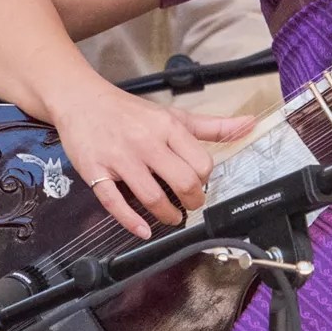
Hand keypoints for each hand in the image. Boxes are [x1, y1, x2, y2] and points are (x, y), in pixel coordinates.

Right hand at [44, 79, 257, 238]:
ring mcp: (119, 158)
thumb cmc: (130, 112)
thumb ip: (211, 126)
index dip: (205, 180)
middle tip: (189, 205)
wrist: (82, 101)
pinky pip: (114, 203)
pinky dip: (131, 222)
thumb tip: (250, 124)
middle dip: (192, 202)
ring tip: (170, 216)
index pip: (201, 163)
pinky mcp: (95, 172)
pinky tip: (143, 230)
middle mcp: (145, 142)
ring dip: (167, 216)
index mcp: (167, 127)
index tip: (199, 183)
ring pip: (152, 197)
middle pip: (182, 182)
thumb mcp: (173, 115)